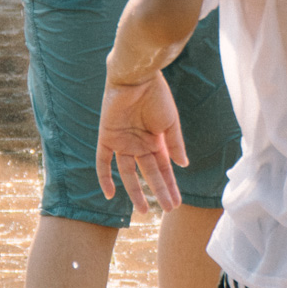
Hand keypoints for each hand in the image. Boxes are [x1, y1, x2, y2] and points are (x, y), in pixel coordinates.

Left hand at [95, 71, 186, 213]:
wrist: (137, 77)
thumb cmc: (157, 96)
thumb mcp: (170, 122)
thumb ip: (175, 144)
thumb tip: (183, 166)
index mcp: (156, 140)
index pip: (163, 168)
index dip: (170, 185)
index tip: (177, 202)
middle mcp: (139, 143)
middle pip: (149, 173)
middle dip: (160, 190)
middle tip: (169, 209)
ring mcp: (123, 141)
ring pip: (128, 172)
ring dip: (136, 190)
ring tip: (144, 210)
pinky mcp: (107, 137)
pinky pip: (103, 161)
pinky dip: (105, 177)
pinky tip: (110, 195)